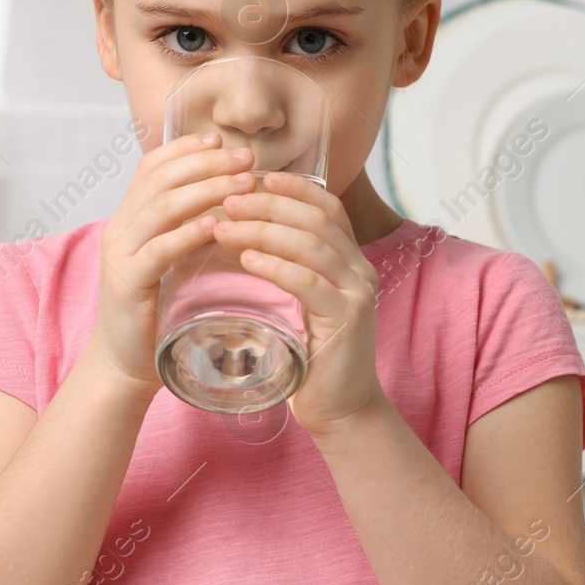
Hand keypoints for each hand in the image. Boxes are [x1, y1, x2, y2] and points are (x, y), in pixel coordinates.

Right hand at [84, 131, 257, 405]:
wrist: (126, 361)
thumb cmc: (160, 307)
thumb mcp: (176, 256)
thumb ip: (192, 224)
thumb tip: (234, 192)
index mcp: (130, 217)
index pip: (152, 166)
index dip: (186, 148)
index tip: (222, 138)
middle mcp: (120, 228)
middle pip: (160, 179)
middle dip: (206, 163)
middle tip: (246, 158)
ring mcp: (120, 255)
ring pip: (161, 207)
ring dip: (206, 191)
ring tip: (242, 184)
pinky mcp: (128, 284)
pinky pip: (158, 250)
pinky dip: (188, 233)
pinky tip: (216, 225)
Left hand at [211, 172, 385, 438]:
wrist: (341, 408)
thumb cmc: (310, 354)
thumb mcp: (300, 302)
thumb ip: (287, 269)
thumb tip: (241, 234)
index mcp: (350, 260)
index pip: (327, 206)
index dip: (293, 186)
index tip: (254, 176)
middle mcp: (359, 270)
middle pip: (316, 219)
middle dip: (269, 204)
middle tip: (228, 198)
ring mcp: (357, 294)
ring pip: (312, 245)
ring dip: (264, 230)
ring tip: (225, 226)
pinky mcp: (346, 320)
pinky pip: (309, 283)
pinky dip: (277, 266)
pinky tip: (249, 258)